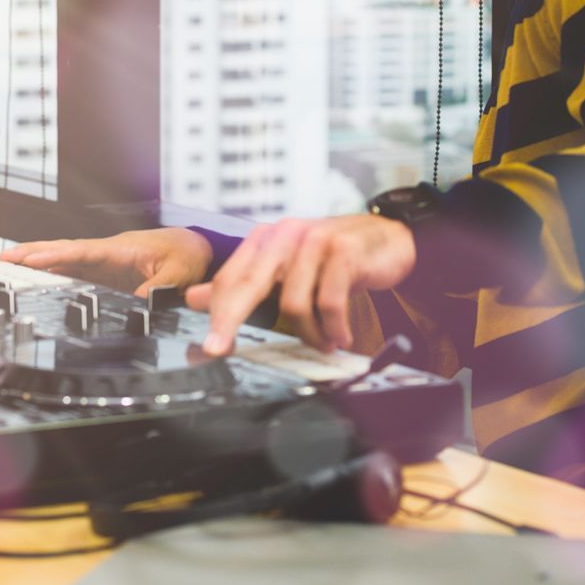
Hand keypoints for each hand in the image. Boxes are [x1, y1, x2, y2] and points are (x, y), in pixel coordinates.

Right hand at [0, 226, 213, 295]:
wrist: (196, 247)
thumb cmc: (188, 254)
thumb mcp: (179, 274)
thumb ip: (157, 289)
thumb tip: (136, 304)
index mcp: (121, 249)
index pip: (82, 251)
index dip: (55, 256)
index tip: (30, 260)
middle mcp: (106, 253)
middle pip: (64, 250)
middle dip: (32, 253)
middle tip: (2, 258)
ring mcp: (103, 262)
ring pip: (64, 259)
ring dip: (37, 262)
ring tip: (8, 266)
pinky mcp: (106, 272)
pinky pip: (75, 270)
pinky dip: (52, 271)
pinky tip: (37, 278)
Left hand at [187, 215, 414, 355]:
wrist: (388, 238)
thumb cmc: (335, 256)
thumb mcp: (288, 268)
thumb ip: (244, 283)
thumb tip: (196, 298)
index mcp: (267, 240)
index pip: (232, 278)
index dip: (217, 312)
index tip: (209, 346)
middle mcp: (286, 235)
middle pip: (248, 284)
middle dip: (231, 320)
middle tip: (221, 349)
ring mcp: (314, 241)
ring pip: (292, 301)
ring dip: (308, 333)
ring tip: (323, 344)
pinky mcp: (343, 251)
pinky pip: (329, 301)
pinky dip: (332, 327)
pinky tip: (339, 336)